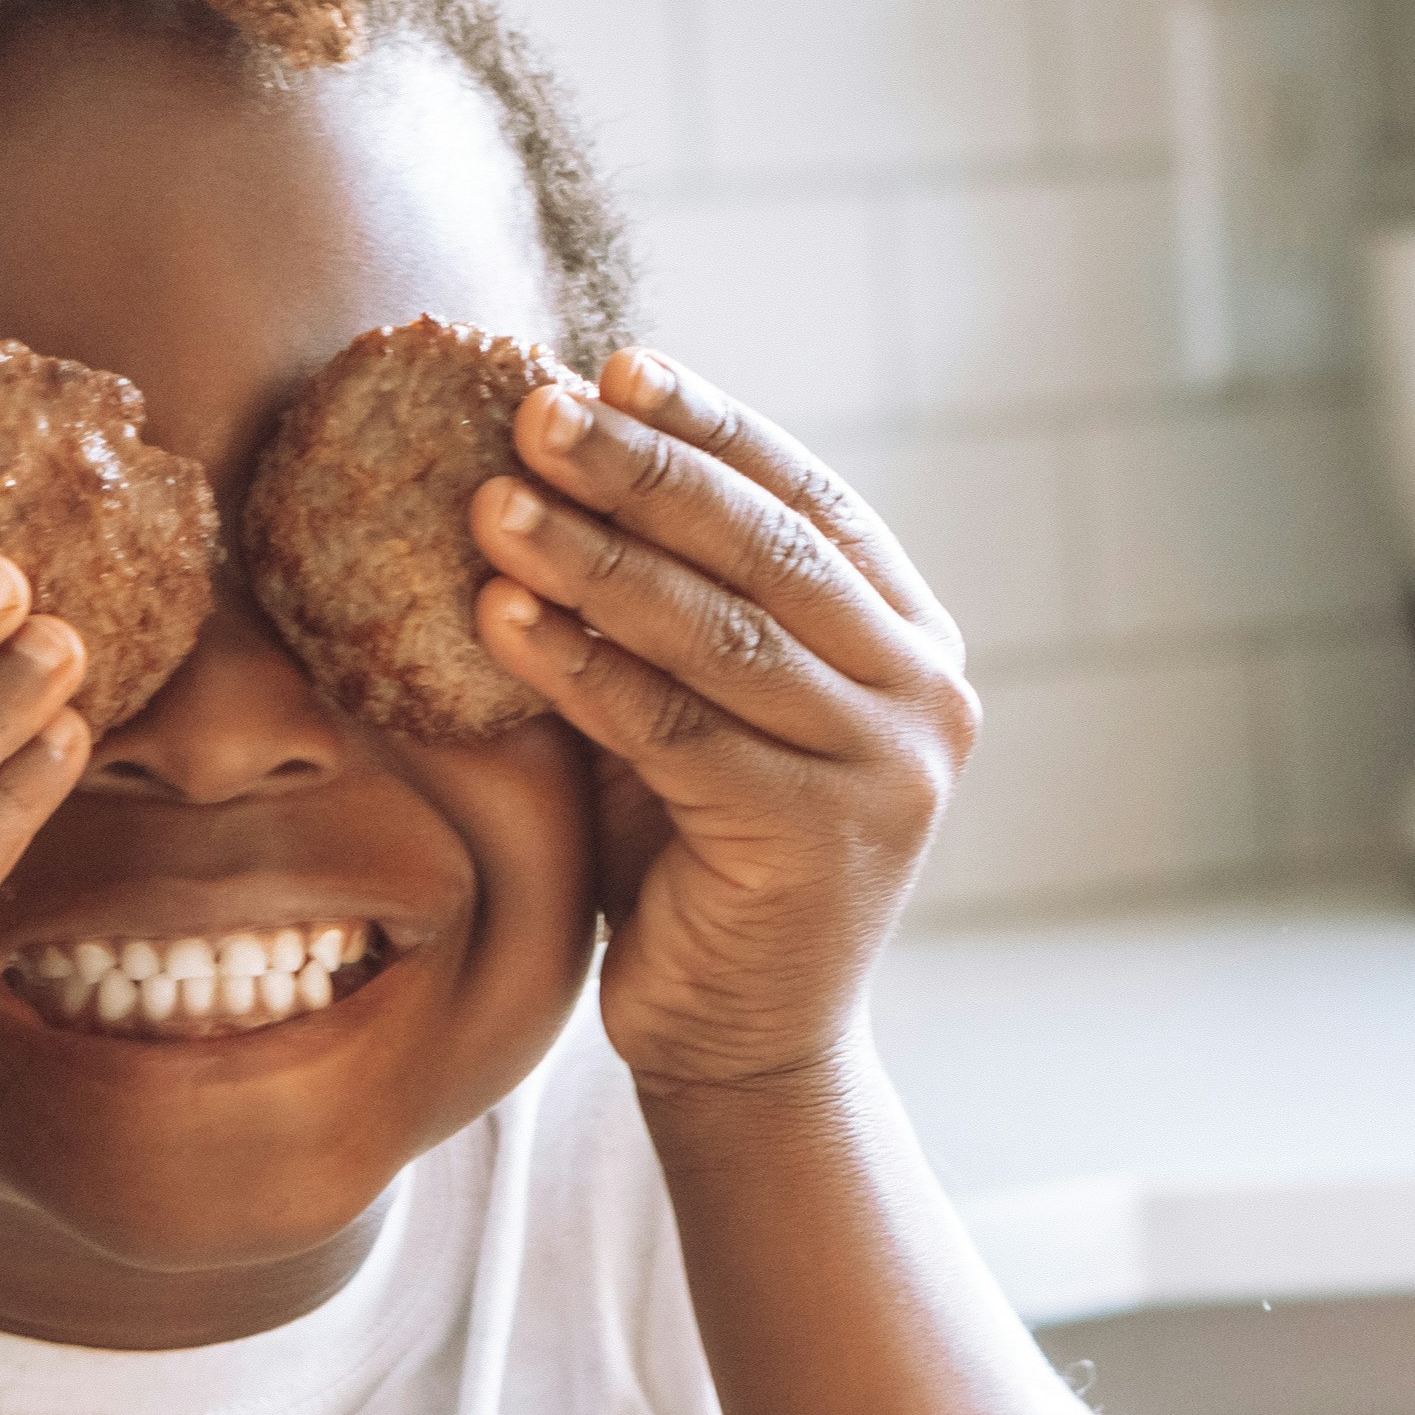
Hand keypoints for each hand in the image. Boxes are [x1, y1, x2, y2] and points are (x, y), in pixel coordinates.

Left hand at [473, 349, 972, 1100]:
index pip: (809, 500)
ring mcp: (884, 768)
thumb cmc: (694, 863)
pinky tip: (500, 618)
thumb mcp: (696, 709)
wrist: (741, 1051)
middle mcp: (925, 693)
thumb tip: (553, 445)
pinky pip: (674, 727)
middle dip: (643, 469)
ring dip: (594, 556)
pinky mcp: (816, 840)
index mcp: (910, 641)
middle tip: (533, 409)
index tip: (612, 363)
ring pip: (719, 631)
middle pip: (766, 549)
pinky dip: (581, 666)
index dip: (711, 426)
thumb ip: (667, 603)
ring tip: (489, 503)